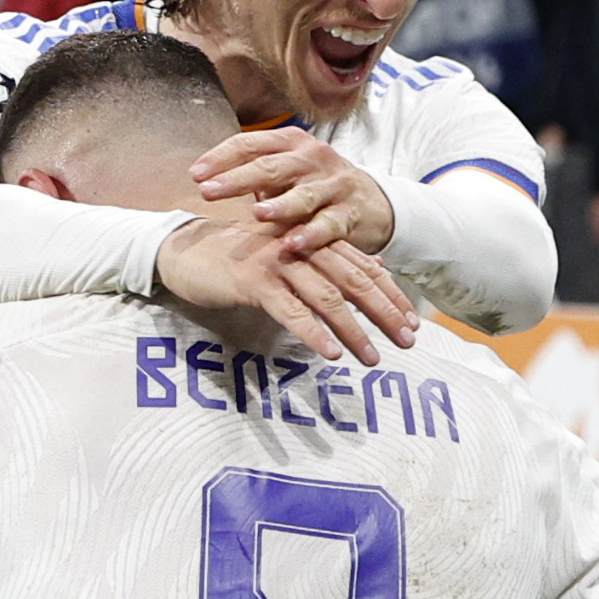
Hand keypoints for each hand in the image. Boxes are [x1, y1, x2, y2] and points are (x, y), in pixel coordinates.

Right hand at [156, 213, 417, 366]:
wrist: (185, 251)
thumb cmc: (239, 261)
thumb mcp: (286, 261)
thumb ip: (323, 268)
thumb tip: (369, 282)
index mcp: (312, 240)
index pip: (364, 266)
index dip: (391, 295)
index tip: (412, 323)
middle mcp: (300, 245)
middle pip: (354, 280)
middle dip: (384, 313)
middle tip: (407, 342)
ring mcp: (278, 260)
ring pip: (326, 297)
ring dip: (353, 330)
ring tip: (372, 357)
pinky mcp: (253, 280)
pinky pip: (290, 309)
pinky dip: (312, 332)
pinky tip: (330, 353)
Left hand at [192, 126, 397, 255]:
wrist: (370, 201)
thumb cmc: (313, 186)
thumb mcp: (284, 171)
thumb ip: (251, 171)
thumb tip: (201, 177)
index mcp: (290, 142)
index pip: (250, 144)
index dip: (221, 158)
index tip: (195, 175)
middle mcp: (312, 158)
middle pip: (270, 167)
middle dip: (237, 179)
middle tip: (209, 191)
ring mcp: (333, 184)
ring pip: (303, 195)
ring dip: (280, 205)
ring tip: (258, 214)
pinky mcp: (349, 212)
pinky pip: (328, 224)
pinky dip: (310, 234)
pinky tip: (292, 244)